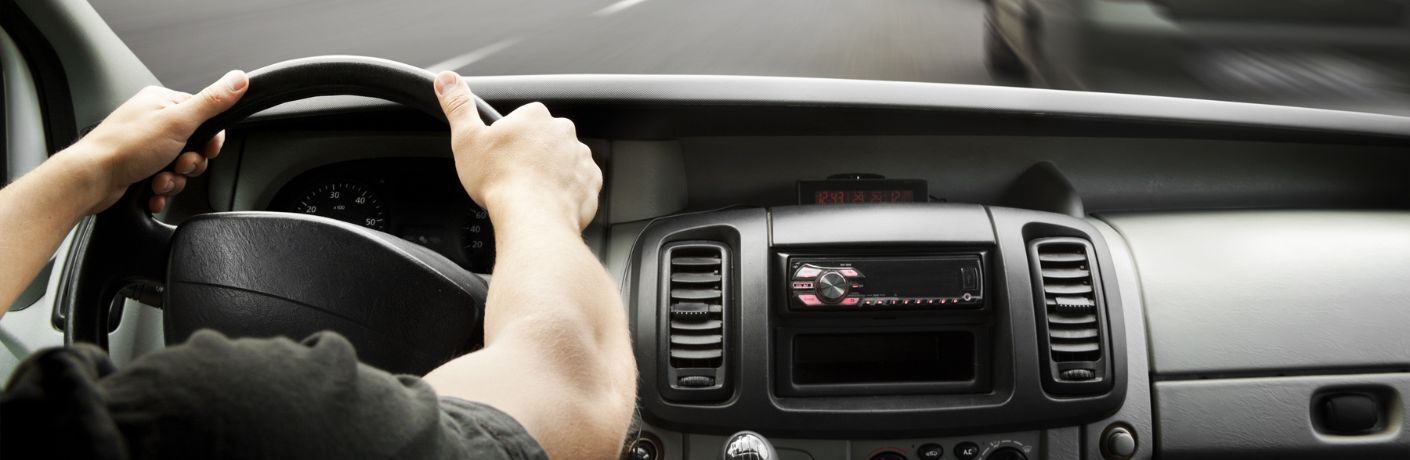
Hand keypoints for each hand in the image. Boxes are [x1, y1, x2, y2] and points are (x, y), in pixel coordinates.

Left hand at [58, 70, 247, 213]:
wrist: (91, 179)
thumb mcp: (178, 122)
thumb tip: (238, 80)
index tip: (206, 150)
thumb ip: (212, 102)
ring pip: (180, 166)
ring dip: (175, 179)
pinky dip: (162, 189)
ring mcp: (144, 145)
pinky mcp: (138, 167)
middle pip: (195, 145)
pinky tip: (152, 190)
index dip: (210, 139)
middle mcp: (153, 121)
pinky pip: (164, 180)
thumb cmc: (125, 148)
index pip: (205, 117)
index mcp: (162, 102)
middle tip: (178, 165)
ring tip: (159, 180)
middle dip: (190, 163)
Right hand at [434, 71, 600, 230]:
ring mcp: (581, 157)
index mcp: (535, 116)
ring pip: (563, 161)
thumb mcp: (467, 139)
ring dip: (550, 173)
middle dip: (531, 155)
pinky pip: (578, 184)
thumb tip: (446, 80)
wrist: (533, 217)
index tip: (500, 156)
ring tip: (531, 192)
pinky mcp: (591, 182)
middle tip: (514, 176)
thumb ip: (458, 106)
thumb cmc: (500, 180)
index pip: (522, 119)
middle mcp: (563, 132)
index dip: (509, 139)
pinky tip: (549, 202)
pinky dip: (566, 192)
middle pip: (544, 140)